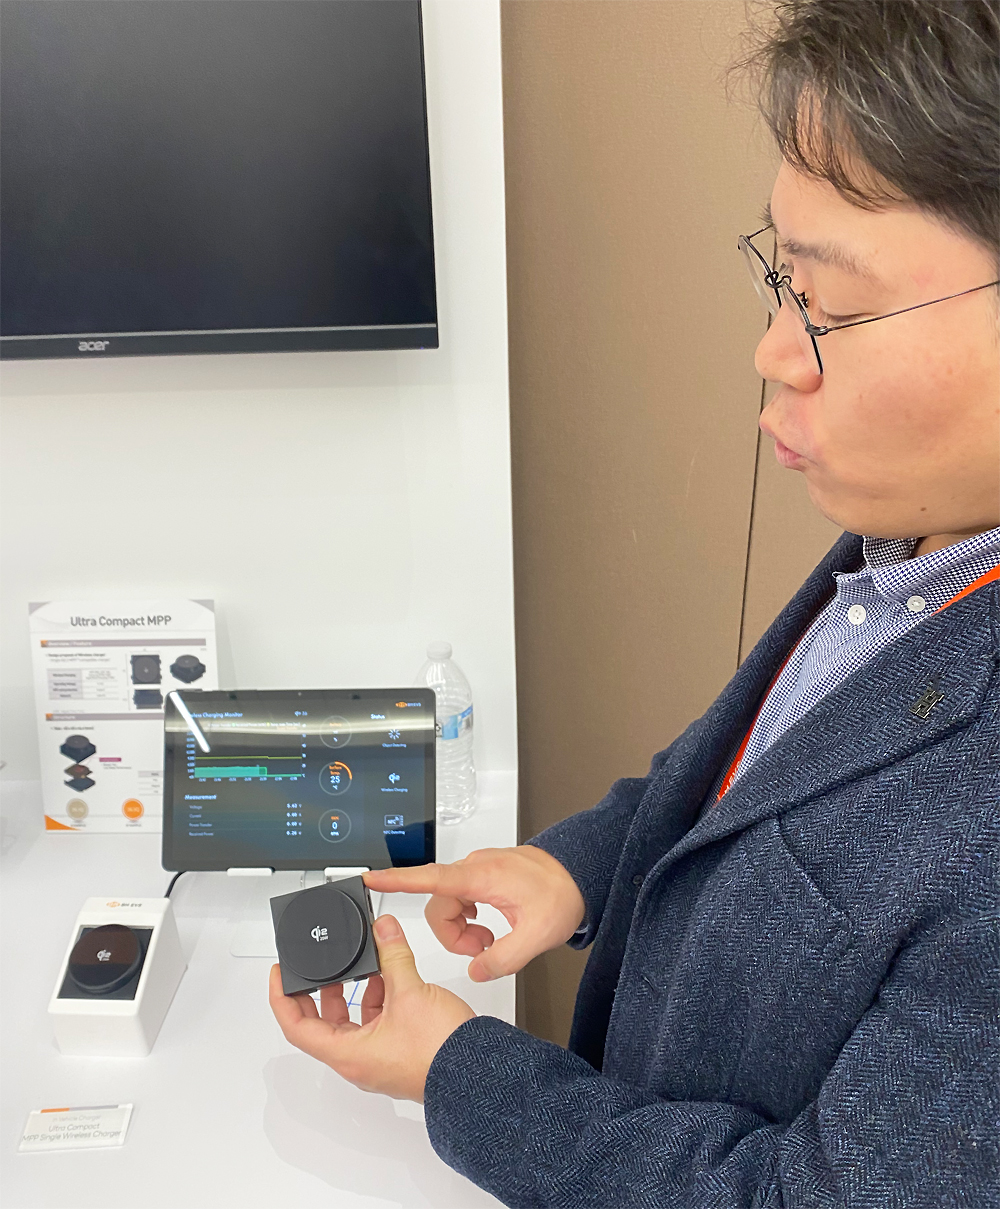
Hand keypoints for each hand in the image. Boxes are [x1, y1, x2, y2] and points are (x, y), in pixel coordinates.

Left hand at [268, 914, 474, 1101]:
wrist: (478, 1074)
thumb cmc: (441, 1053)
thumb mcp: (410, 992)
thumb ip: (393, 956)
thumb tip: (383, 930)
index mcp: (349, 1053)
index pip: (297, 1027)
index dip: (283, 999)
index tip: (279, 976)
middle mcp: (360, 1061)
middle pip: (323, 1024)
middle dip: (321, 989)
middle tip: (319, 964)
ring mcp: (380, 1059)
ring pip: (353, 1022)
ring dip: (354, 991)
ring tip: (364, 963)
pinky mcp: (400, 1052)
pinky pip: (377, 1023)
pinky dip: (378, 998)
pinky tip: (391, 978)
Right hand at [364, 846, 585, 981]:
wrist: (580, 874)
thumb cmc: (563, 894)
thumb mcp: (538, 935)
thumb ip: (504, 958)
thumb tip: (477, 969)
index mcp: (480, 876)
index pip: (429, 878)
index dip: (396, 881)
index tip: (370, 879)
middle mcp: (474, 868)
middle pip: (438, 906)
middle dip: (453, 935)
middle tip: (483, 951)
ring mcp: (478, 869)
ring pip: (449, 905)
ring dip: (463, 929)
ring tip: (491, 941)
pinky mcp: (483, 875)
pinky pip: (461, 899)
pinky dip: (470, 918)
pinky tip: (491, 927)